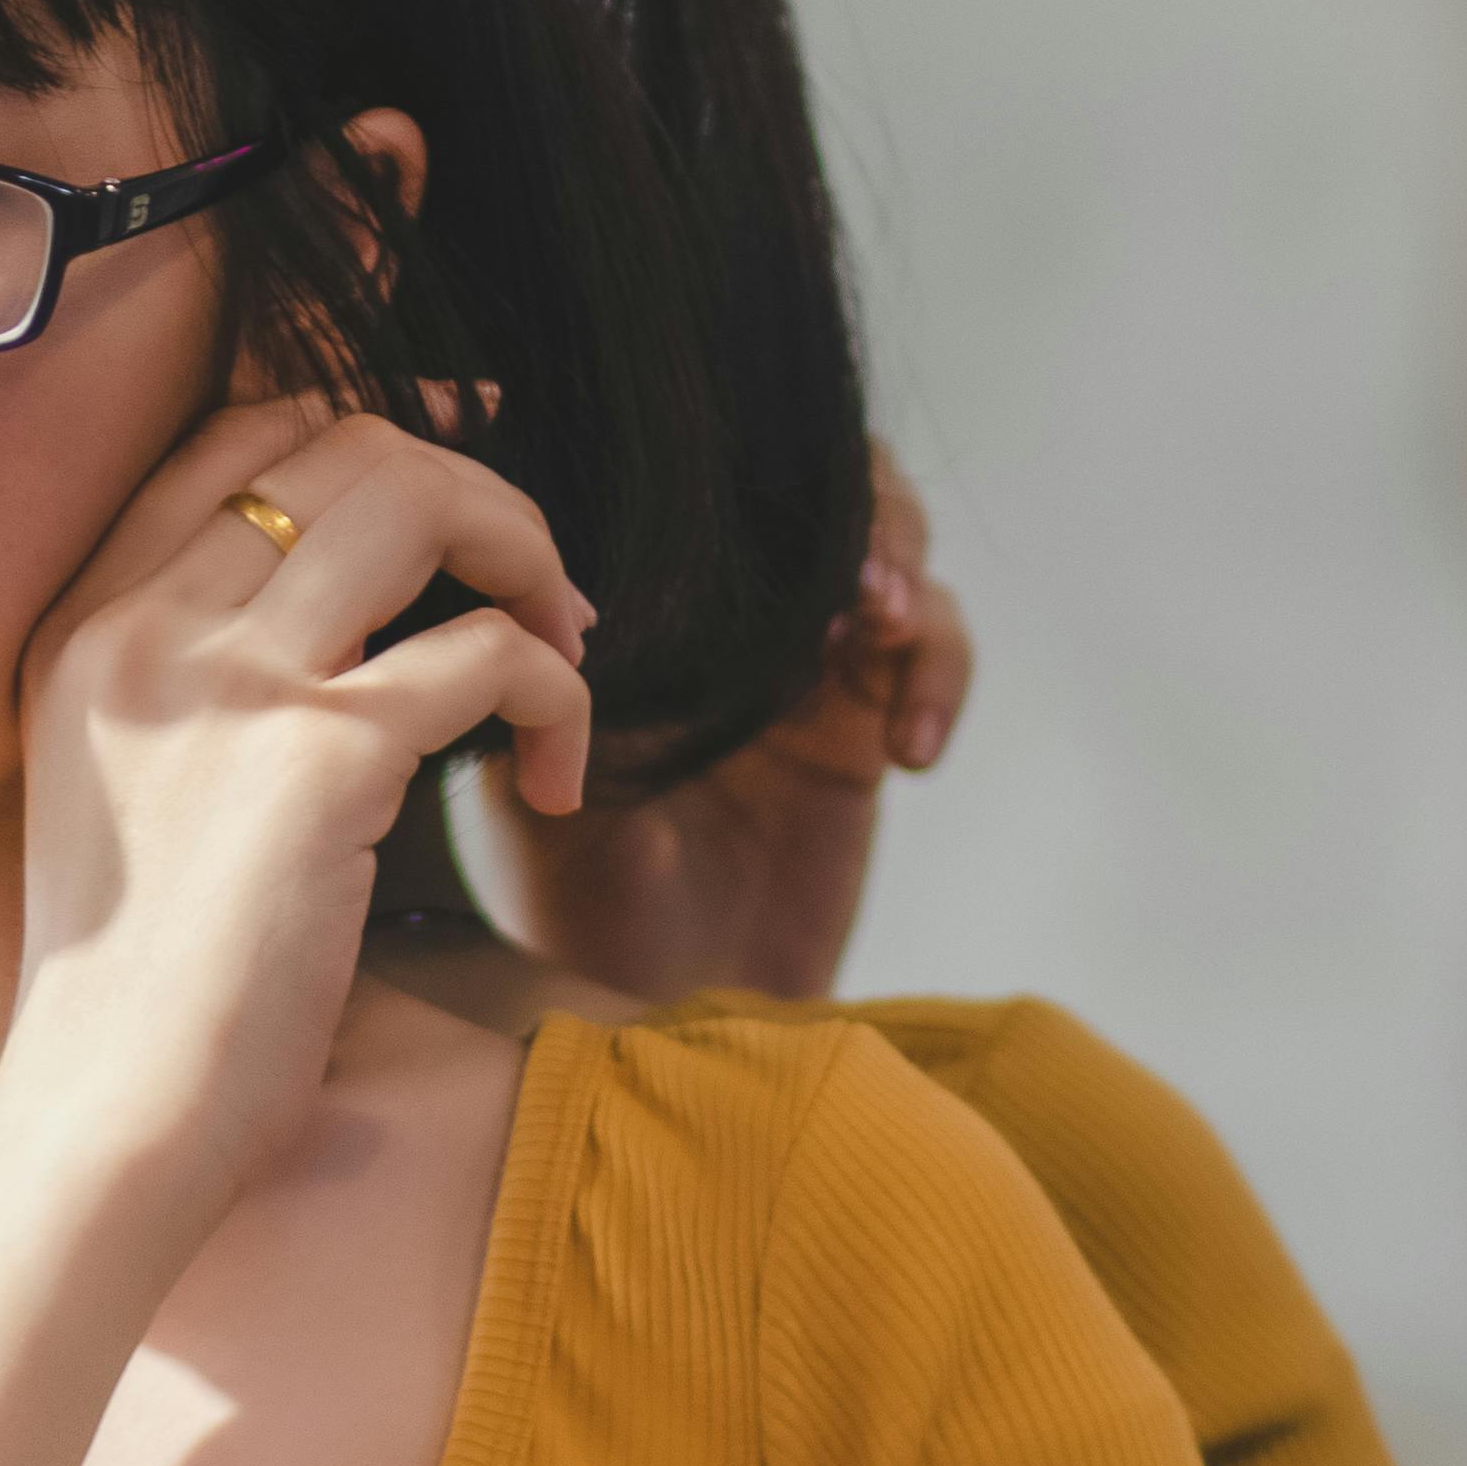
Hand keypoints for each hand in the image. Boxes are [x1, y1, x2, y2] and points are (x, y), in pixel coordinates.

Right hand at [5, 395, 593, 1218]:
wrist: (107, 1114)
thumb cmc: (134, 991)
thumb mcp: (121, 792)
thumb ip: (195, 690)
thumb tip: (361, 625)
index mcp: (83, 622)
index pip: (239, 433)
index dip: (375, 433)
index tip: (463, 486)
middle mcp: (142, 622)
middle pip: (347, 443)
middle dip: (476, 496)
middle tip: (537, 597)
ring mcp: (228, 679)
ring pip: (422, 500)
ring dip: (528, 558)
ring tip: (564, 655)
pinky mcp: (322, 758)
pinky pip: (494, 655)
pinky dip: (560, 696)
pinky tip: (555, 781)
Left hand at [478, 444, 969, 1003]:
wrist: (659, 1015)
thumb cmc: (571, 905)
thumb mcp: (528, 789)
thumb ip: (541, 694)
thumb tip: (558, 595)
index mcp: (632, 599)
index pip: (690, 475)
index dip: (724, 450)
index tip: (730, 479)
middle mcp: (715, 611)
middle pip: (803, 477)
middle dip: (838, 492)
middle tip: (845, 560)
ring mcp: (796, 660)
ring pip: (881, 541)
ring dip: (896, 558)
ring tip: (878, 620)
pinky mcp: (861, 722)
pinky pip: (929, 650)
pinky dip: (937, 670)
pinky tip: (909, 749)